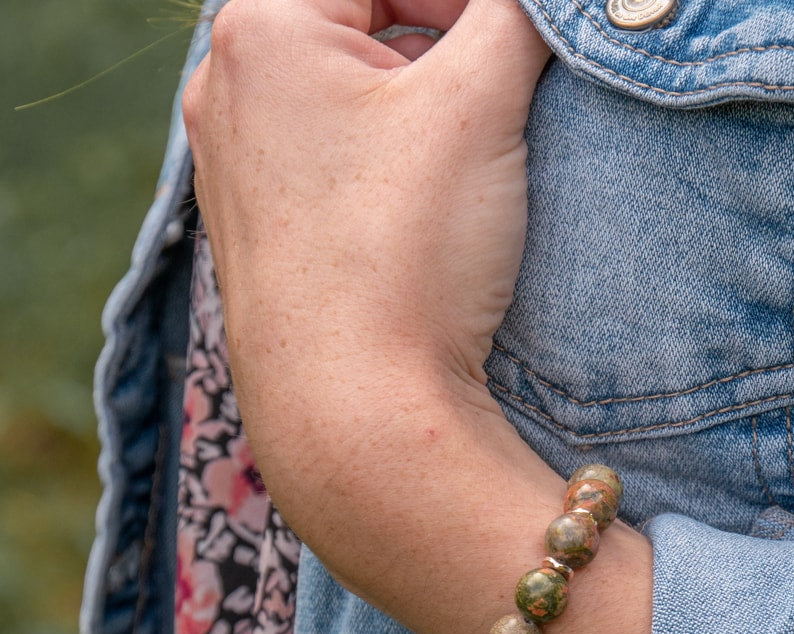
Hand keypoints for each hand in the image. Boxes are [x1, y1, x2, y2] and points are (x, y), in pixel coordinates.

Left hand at [184, 0, 550, 398]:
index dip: (470, 2)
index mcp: (263, 30)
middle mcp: (226, 91)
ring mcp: (233, 172)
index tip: (524, 44)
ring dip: (416, 112)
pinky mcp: (257, 240)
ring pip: (346, 101)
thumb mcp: (479, 106)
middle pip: (361, 27)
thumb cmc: (405, 254)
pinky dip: (381, 172)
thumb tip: (550, 9)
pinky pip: (327, 169)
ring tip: (467, 168)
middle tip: (504, 99)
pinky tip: (420, 221)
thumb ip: (517, 17)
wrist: (357, 415)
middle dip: (443, 49)